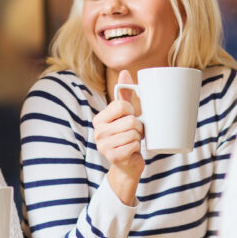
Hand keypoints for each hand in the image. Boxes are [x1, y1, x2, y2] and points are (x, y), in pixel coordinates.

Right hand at [94, 70, 144, 204]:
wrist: (126, 166)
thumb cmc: (127, 136)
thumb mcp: (126, 115)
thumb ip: (125, 94)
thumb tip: (124, 72)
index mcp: (99, 119)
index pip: (122, 105)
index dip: (132, 112)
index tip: (130, 118)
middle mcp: (98, 132)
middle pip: (131, 120)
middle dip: (138, 127)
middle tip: (134, 133)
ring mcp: (103, 146)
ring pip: (134, 133)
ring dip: (139, 138)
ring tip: (133, 142)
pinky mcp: (112, 157)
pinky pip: (133, 146)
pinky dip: (137, 148)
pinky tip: (131, 151)